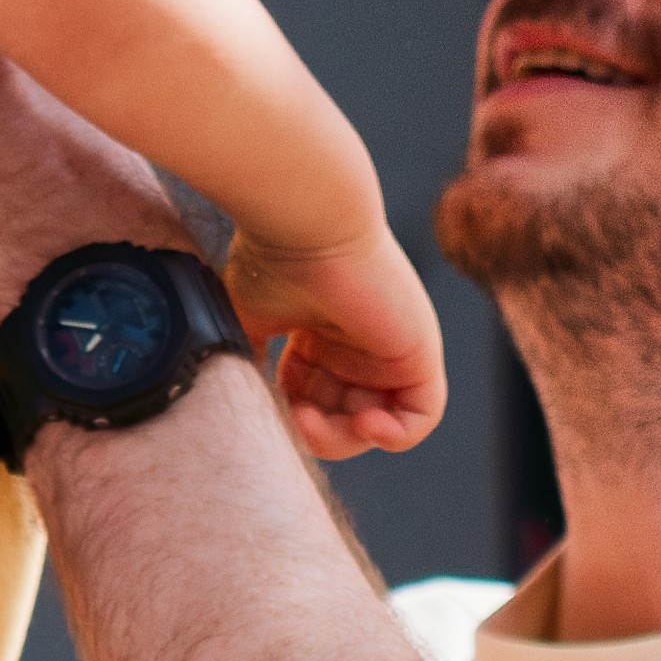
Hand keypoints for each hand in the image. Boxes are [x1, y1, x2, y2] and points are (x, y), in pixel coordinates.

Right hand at [224, 220, 449, 456]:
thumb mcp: (248, 319)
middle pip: (346, 416)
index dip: (294, 415)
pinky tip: (365, 426)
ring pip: (380, 421)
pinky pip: (422, 415)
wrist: (304, 222)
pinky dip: (396, 435)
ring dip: (345, 437)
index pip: (315, 397)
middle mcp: (360, 341)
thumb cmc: (272, 258)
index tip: (273, 408)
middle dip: (318, 433)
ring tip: (315, 423)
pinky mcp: (418, 351)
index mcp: (323, 333)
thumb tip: (237, 399)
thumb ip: (247, 360)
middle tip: (294, 422)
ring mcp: (391, 347)